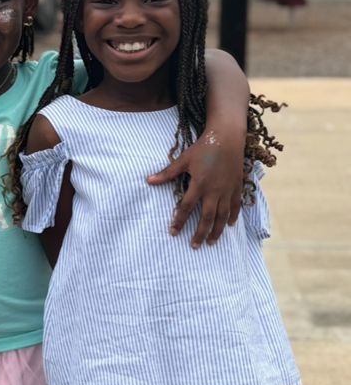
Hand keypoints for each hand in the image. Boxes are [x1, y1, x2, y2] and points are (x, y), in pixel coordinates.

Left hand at [147, 127, 243, 247]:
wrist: (227, 138)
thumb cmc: (203, 148)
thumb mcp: (183, 160)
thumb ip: (167, 173)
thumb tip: (148, 180)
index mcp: (199, 184)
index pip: (187, 208)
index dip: (179, 221)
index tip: (173, 232)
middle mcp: (214, 190)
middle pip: (207, 218)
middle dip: (200, 233)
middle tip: (194, 246)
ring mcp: (227, 190)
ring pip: (223, 216)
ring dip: (217, 230)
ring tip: (211, 242)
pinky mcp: (237, 187)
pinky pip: (235, 205)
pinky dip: (233, 216)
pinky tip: (230, 225)